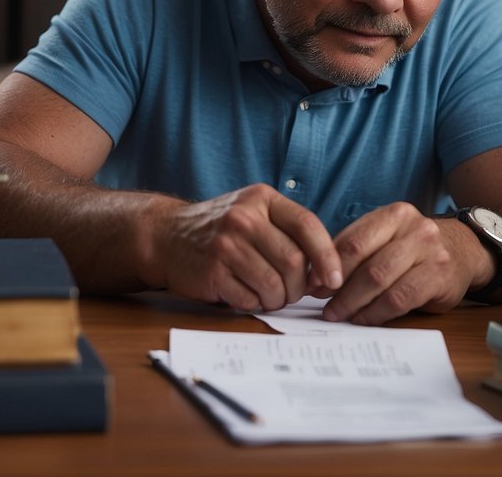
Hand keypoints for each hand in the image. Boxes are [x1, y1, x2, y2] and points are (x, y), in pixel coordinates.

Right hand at [152, 183, 342, 312]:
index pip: (307, 225)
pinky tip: (247, 294)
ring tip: (270, 295)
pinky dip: (255, 303)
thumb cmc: (222, 229)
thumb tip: (327, 272)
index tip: (335, 279)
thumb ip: (288, 232)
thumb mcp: (255, 212)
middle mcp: (244, 218)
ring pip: (274, 284)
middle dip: (299, 286)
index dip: (327, 256)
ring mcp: (226, 245)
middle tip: (292, 292)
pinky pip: (249, 299)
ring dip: (278, 299)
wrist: (167, 235)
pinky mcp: (212, 272)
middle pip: (293, 261)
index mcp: (262, 199)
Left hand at [320, 202, 482, 325]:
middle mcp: (414, 228)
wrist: (464, 252)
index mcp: (394, 214)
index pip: (353, 241)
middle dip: (338, 289)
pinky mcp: (439, 277)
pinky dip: (376, 313)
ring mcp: (430, 251)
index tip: (312, 286)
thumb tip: (316, 278)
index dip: (327, 266)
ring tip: (338, 315)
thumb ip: (357, 250)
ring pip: (380, 281)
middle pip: (365, 262)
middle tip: (323, 306)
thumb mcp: (388, 237)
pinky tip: (363, 319)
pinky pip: (399, 299)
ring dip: (353, 303)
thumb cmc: (415, 248)